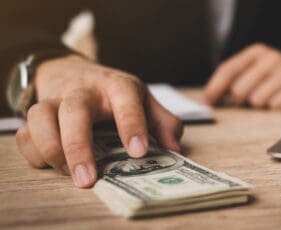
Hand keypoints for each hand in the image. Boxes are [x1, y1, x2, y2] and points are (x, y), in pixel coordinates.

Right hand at [16, 54, 182, 187]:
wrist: (74, 72)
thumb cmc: (115, 94)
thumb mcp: (144, 101)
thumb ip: (163, 122)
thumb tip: (174, 150)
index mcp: (117, 86)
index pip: (126, 98)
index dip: (131, 124)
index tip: (138, 153)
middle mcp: (85, 90)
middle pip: (75, 110)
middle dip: (79, 145)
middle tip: (88, 179)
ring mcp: (57, 99)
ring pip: (40, 115)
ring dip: (50, 148)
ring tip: (68, 173)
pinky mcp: (37, 112)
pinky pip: (26, 131)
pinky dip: (34, 152)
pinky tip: (52, 165)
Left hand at [204, 43, 280, 108]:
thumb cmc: (277, 75)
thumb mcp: (256, 69)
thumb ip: (233, 80)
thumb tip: (208, 100)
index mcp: (257, 51)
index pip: (228, 70)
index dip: (214, 88)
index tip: (206, 103)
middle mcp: (272, 57)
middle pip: (239, 89)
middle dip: (241, 99)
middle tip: (252, 96)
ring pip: (256, 100)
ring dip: (260, 103)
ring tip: (272, 94)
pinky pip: (274, 106)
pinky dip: (275, 106)